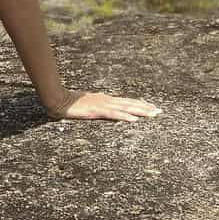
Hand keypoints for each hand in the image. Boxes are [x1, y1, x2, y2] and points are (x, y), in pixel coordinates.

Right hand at [47, 90, 161, 121]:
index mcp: (105, 99)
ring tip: (153, 114)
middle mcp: (107, 100)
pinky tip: (134, 120)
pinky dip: (125, 116)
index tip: (152, 106)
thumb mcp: (87, 106)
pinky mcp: (97, 111)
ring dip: (140, 111)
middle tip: (159, 111)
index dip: (140, 104)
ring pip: (126, 108)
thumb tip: (105, 112)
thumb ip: (97, 109)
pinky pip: (114, 114)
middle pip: (130, 104)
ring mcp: (103, 105)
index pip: (126, 101)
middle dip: (145, 107)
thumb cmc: (70, 104)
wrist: (59, 100)